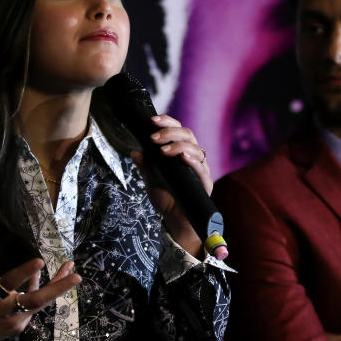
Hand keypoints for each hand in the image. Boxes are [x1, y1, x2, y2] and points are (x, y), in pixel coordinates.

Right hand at [0, 248, 81, 340]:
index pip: (9, 283)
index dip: (24, 273)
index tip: (39, 261)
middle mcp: (5, 310)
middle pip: (35, 299)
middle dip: (57, 288)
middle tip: (76, 276)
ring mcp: (15, 320)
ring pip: (40, 302)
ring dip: (57, 286)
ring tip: (72, 270)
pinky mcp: (20, 326)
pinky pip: (35, 306)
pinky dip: (44, 292)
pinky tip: (54, 278)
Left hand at [131, 114, 212, 257]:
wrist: (175, 219)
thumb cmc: (166, 198)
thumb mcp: (150, 180)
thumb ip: (145, 166)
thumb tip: (135, 152)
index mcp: (181, 151)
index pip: (177, 130)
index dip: (167, 122)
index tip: (151, 121)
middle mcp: (193, 157)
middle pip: (187, 134)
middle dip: (170, 132)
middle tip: (153, 138)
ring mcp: (200, 168)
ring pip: (195, 147)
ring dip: (178, 145)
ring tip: (162, 150)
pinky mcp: (205, 182)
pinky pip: (201, 167)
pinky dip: (192, 159)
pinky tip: (182, 156)